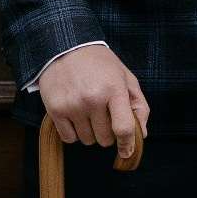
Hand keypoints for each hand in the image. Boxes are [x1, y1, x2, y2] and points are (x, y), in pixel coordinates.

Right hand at [37, 42, 149, 158]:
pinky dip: (74, 133)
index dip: (128, 144)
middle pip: (105, 138)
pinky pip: (69, 138)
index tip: (127, 150)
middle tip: (104, 115)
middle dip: (108, 132)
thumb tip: (141, 135)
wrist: (65, 47)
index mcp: (113, 88)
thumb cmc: (100, 63)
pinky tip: (75, 116)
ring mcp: (72, 105)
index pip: (124, 128)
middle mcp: (92, 98)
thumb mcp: (125, 77)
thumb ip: (138, 105)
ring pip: (87, 140)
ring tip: (88, 112)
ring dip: (91, 132)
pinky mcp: (55, 110)